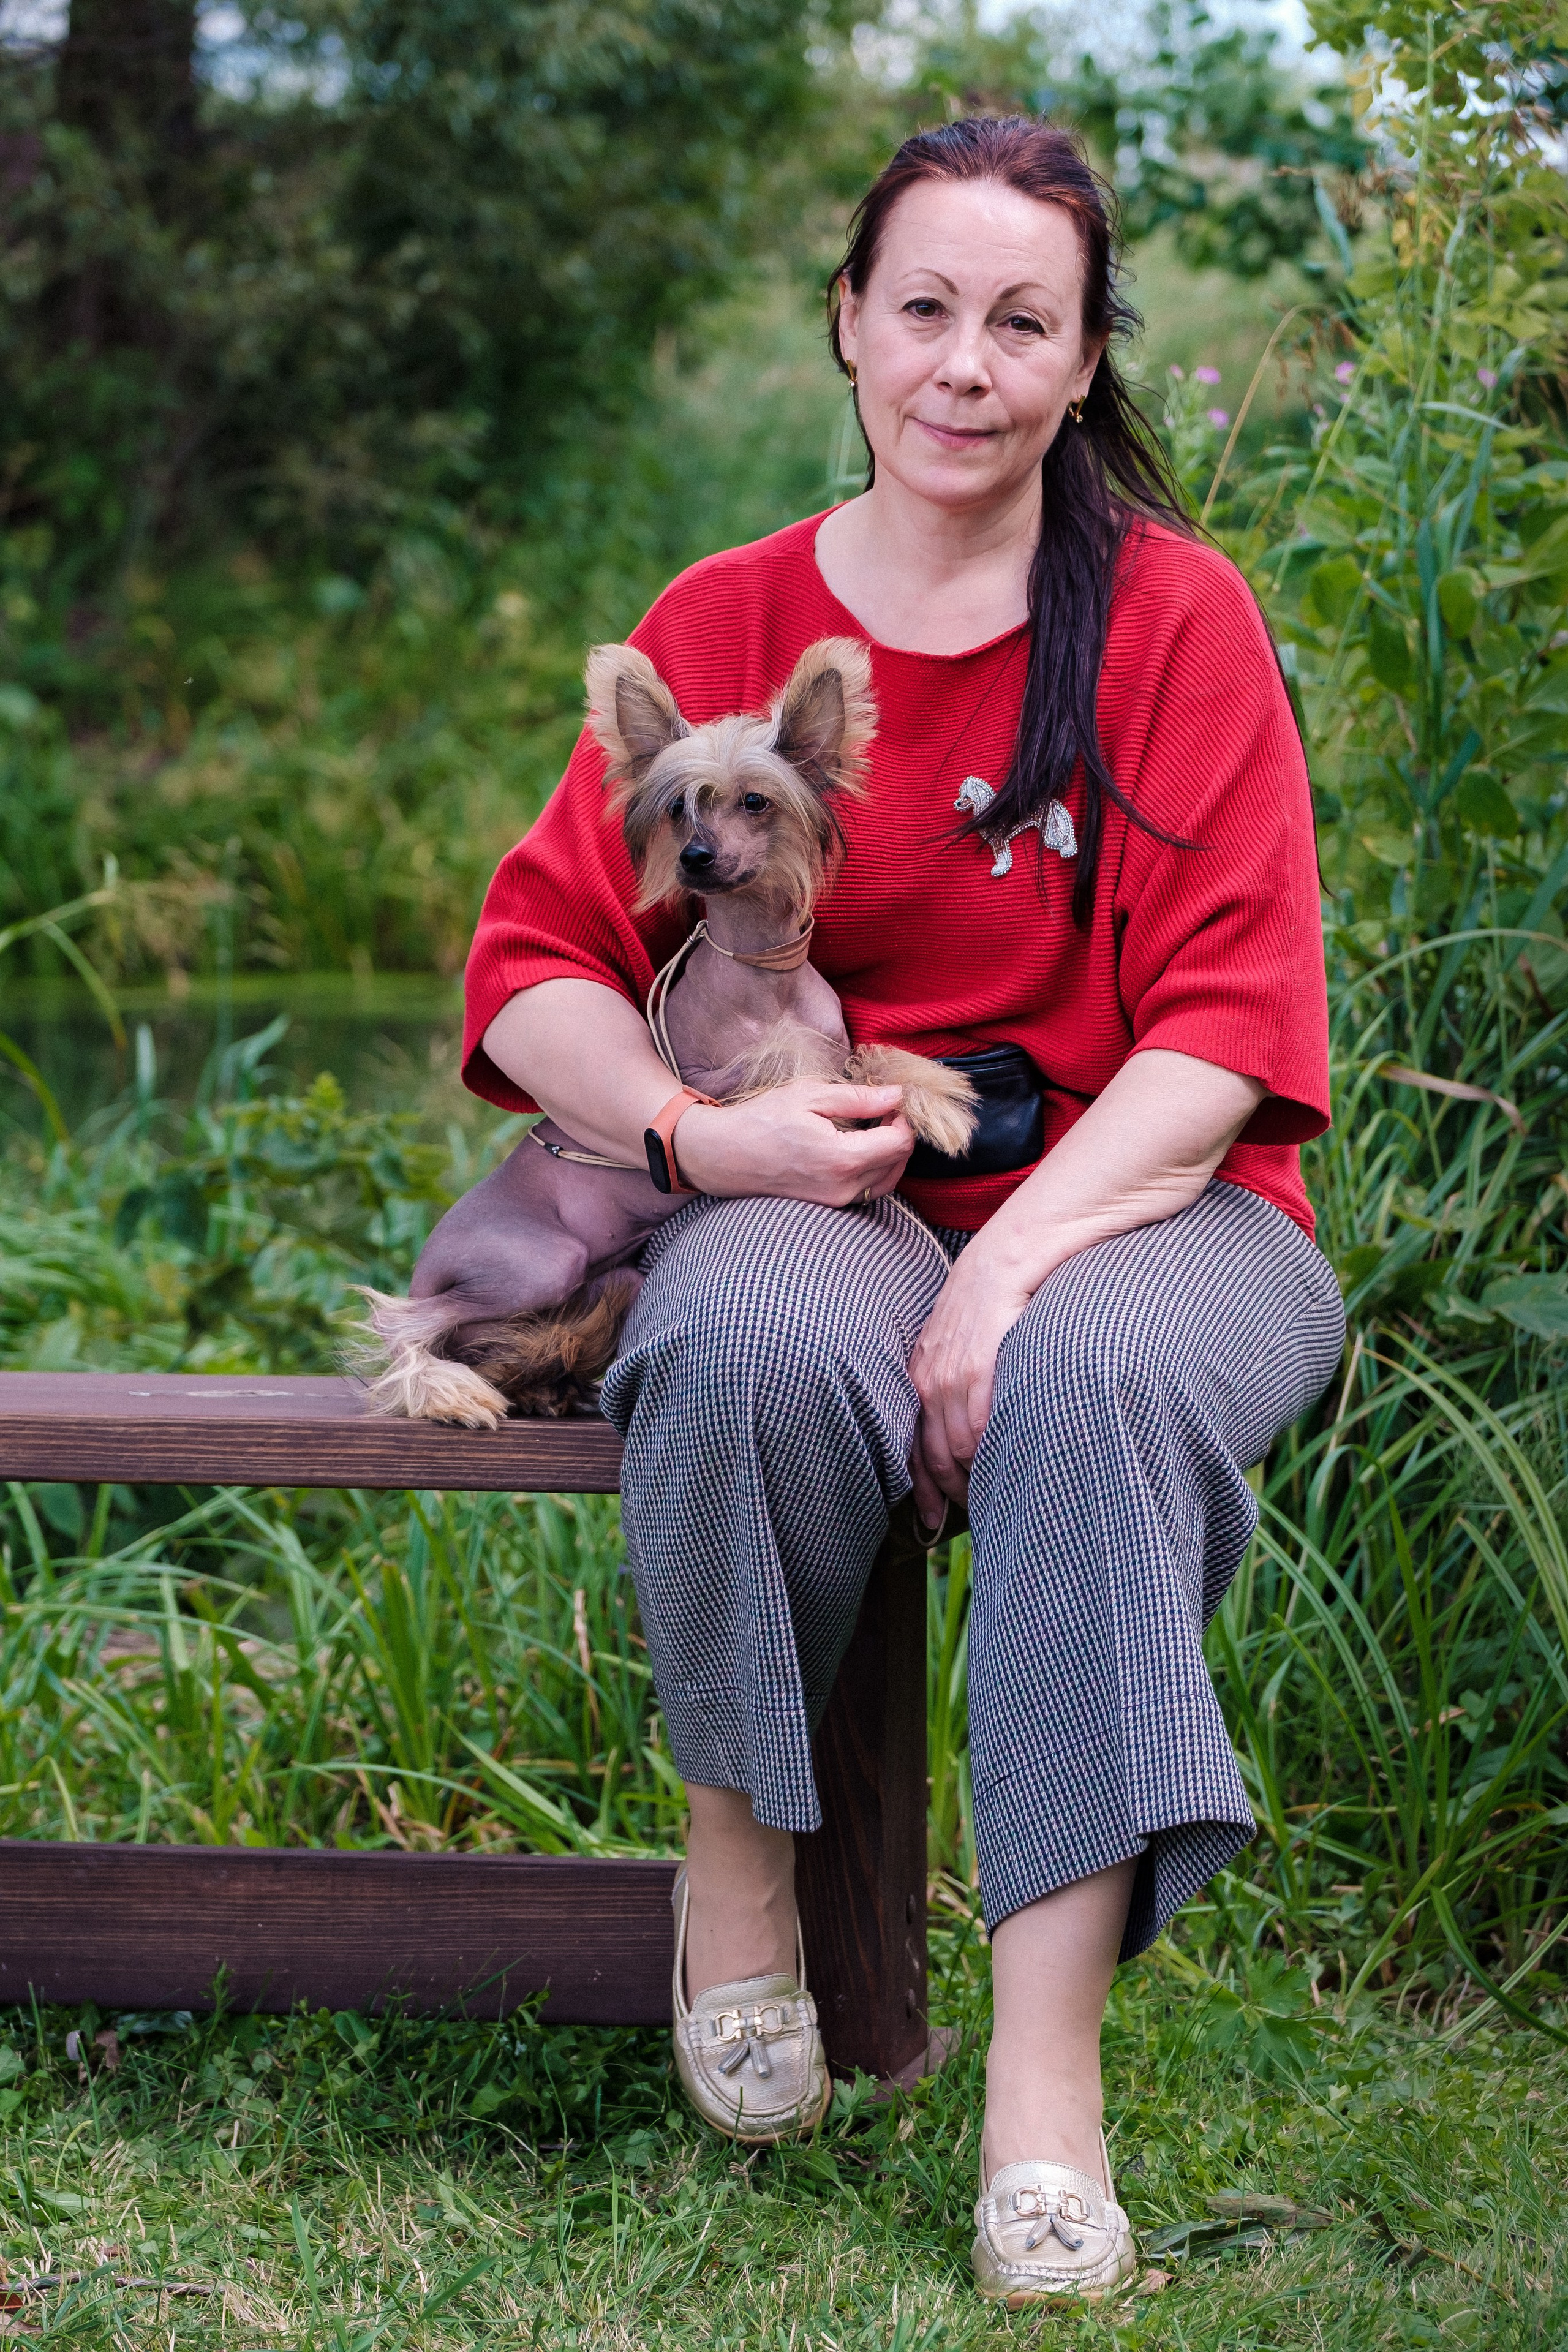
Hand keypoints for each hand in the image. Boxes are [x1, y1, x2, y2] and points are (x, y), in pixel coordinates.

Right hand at [674, 1080, 914, 1206]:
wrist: (724, 1155)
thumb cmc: (762, 1120)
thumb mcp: (809, 1095)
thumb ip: (858, 1098)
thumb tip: (897, 1095)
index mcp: (842, 1159)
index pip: (901, 1142)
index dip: (904, 1118)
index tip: (891, 1101)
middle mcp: (844, 1188)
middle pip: (899, 1163)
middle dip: (899, 1134)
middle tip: (882, 1110)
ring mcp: (837, 1201)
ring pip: (887, 1180)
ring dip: (890, 1153)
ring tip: (871, 1127)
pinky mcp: (830, 1206)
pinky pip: (868, 1190)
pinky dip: (874, 1168)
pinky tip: (857, 1146)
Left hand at [908, 1252, 1033, 1524]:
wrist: (1009, 1255)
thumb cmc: (990, 1300)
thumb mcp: (957, 1341)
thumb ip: (955, 1380)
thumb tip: (961, 1423)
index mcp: (920, 1375)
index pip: (912, 1447)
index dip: (921, 1489)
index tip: (929, 1520)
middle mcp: (929, 1379)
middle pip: (934, 1457)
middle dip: (951, 1494)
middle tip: (971, 1516)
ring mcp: (952, 1374)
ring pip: (957, 1448)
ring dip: (974, 1481)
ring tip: (993, 1500)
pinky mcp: (980, 1366)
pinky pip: (979, 1426)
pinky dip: (988, 1455)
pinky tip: (1002, 1470)